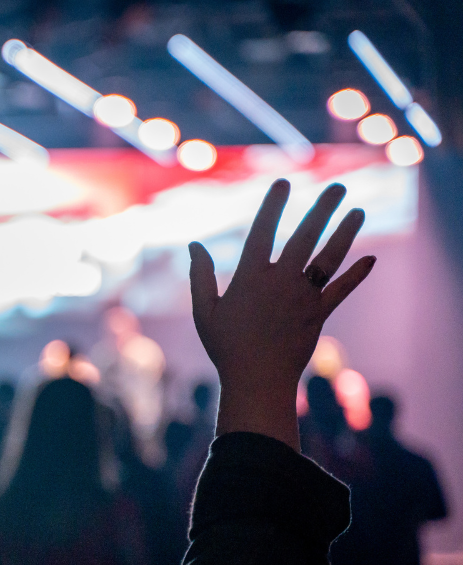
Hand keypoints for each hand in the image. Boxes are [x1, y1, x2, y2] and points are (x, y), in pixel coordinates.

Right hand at [189, 179, 374, 450]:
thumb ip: (199, 276)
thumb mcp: (204, 312)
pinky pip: (340, 291)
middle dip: (322, 209)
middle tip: (337, 187)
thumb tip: (193, 246)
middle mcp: (280, 282)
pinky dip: (356, 275)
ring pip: (329, 259)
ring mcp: (303, 298)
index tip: (283, 182)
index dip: (273, 205)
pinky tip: (370, 259)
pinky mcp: (318, 315)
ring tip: (358, 211)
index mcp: (250, 278)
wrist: (257, 382)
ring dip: (346, 233)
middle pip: (305, 237)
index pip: (262, 231)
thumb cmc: (225, 347)